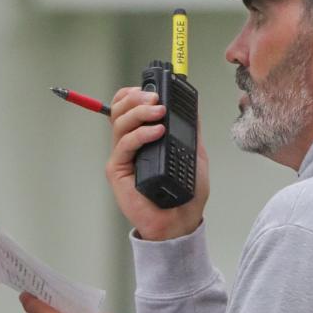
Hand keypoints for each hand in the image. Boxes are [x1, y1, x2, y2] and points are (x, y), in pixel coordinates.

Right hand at [107, 87, 208, 240]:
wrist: (181, 222)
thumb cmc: (185, 194)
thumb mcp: (194, 154)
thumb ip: (191, 129)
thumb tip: (193, 105)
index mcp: (143, 137)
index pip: (129, 107)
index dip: (136, 94)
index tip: (155, 90)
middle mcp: (129, 145)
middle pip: (120, 110)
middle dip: (136, 98)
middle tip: (156, 99)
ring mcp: (123, 157)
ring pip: (119, 123)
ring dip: (139, 112)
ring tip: (160, 113)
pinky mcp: (118, 171)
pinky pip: (124, 145)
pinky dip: (140, 135)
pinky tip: (157, 132)